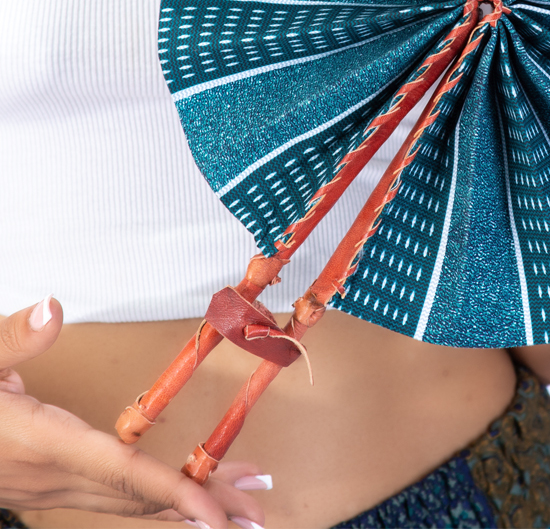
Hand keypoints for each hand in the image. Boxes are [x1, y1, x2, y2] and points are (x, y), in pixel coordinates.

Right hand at [0, 298, 265, 528]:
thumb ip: (12, 338)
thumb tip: (53, 307)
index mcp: (43, 444)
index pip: (123, 473)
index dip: (175, 495)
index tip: (219, 515)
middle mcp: (55, 476)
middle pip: (140, 495)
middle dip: (202, 508)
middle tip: (259, 511)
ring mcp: (52, 487)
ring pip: (131, 501)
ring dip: (188, 505)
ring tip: (242, 506)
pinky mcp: (52, 485)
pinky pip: (115, 496)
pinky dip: (157, 499)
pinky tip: (187, 498)